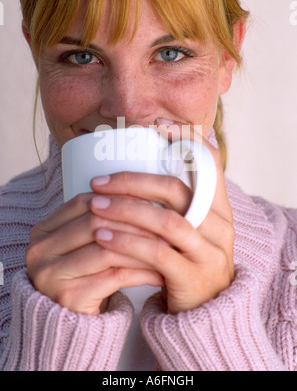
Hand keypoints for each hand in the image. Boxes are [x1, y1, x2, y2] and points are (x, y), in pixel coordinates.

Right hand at [26, 193, 163, 314]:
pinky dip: (141, 272)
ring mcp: (50, 275)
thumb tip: (143, 196)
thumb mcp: (86, 245)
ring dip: (142, 247)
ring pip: (107, 249)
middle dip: (133, 223)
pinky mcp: (68, 297)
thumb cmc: (85, 278)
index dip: (118, 200)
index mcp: (42, 231)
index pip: (83, 203)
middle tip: (162, 224)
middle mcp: (39, 251)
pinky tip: (159, 272)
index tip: (148, 203)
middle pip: (95, 224)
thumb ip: (100, 220)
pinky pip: (114, 276)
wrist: (74, 326)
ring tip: (166, 247)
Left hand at [90, 126, 234, 313]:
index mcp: (218, 207)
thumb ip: (172, 204)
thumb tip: (135, 171)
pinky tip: (103, 237)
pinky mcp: (193, 277)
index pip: (211, 162)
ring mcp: (209, 252)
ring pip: (166, 220)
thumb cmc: (186, 261)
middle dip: (134, 180)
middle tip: (99, 181)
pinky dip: (127, 242)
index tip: (156, 126)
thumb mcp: (188, 229)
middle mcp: (219, 225)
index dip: (186, 140)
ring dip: (125, 209)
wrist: (205, 312)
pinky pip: (157, 253)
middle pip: (177, 189)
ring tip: (93, 206)